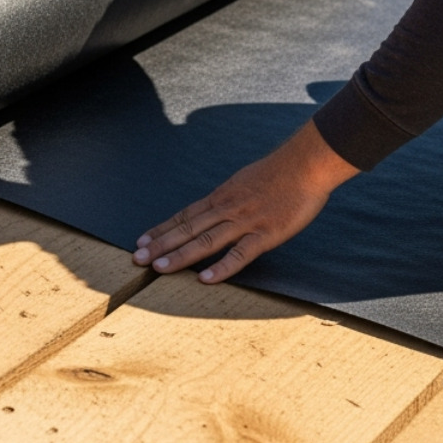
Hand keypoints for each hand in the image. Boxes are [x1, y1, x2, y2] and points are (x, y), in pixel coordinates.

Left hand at [134, 120, 359, 282]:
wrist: (306, 163)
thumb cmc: (281, 171)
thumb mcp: (246, 180)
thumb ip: (231, 196)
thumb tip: (217, 207)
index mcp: (223, 197)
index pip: (185, 215)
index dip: (162, 229)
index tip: (141, 241)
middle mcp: (227, 208)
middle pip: (188, 228)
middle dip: (160, 244)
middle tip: (136, 259)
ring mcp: (245, 221)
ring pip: (206, 241)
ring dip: (181, 255)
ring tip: (159, 269)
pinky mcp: (266, 233)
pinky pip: (240, 254)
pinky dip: (222, 267)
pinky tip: (205, 279)